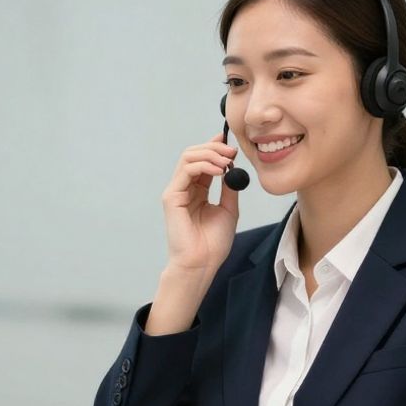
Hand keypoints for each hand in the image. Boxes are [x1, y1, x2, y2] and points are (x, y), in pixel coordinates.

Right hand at [160, 133, 240, 274]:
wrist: (202, 263)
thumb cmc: (213, 243)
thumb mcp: (228, 209)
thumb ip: (228, 188)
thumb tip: (233, 167)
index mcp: (197, 191)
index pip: (203, 160)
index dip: (215, 147)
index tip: (230, 142)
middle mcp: (185, 188)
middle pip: (194, 154)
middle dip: (214, 148)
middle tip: (232, 151)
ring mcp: (176, 191)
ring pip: (188, 157)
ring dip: (210, 154)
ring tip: (226, 161)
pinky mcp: (171, 197)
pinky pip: (186, 170)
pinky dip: (203, 164)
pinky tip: (218, 170)